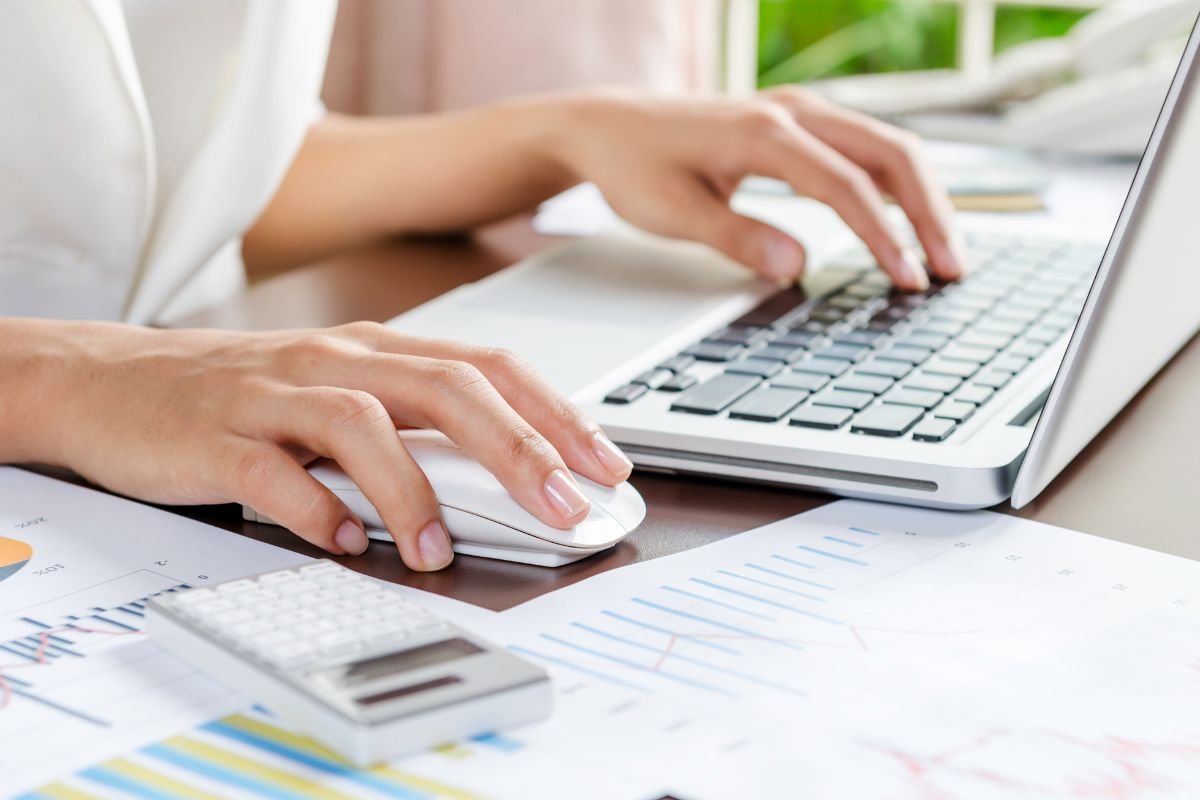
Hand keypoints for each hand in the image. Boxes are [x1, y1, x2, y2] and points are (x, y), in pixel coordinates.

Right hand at [17, 320, 631, 570]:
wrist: (107, 380)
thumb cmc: (241, 394)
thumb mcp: (338, 390)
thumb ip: (411, 423)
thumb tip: (505, 476)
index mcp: (376, 350)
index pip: (488, 367)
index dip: (555, 413)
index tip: (603, 465)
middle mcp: (335, 360)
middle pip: (447, 388)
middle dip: (520, 449)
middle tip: (564, 508)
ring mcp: (274, 394)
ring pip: (363, 424)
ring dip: (413, 492)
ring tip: (438, 550)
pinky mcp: (217, 436)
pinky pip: (274, 473)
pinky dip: (318, 511)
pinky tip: (347, 542)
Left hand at [553, 86, 965, 290]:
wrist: (606, 127)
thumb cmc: (633, 166)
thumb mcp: (672, 212)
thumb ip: (736, 237)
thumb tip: (797, 266)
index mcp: (764, 131)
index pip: (845, 185)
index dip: (883, 236)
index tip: (908, 280)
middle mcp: (792, 111)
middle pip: (890, 153)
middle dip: (928, 214)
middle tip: (952, 270)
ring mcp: (799, 111)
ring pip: (887, 145)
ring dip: (922, 198)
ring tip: (944, 253)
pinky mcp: (797, 123)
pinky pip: (865, 148)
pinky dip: (896, 184)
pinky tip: (909, 221)